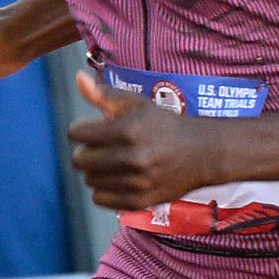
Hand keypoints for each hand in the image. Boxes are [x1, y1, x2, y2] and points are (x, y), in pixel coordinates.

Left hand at [67, 64, 226, 211]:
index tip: (90, 129)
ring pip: (89, 180)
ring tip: (112, 162)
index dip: (80, 129)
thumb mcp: (137, 104)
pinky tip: (117, 178)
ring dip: (95, 171)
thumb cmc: (165, 125)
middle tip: (100, 147)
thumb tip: (78, 78)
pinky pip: (100, 199)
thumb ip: (104, 95)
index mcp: (128, 130)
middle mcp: (132, 157)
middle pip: (79, 160)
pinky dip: (104, 190)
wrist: (203, 153)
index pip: (76, 134)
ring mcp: (136, 182)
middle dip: (86, 151)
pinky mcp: (139, 201)